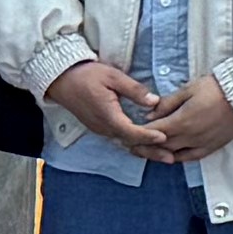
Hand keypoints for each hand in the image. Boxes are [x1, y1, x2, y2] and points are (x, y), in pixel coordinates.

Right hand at [44, 59, 161, 150]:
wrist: (61, 79)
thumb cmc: (86, 75)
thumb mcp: (112, 76)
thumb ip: (134, 90)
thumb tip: (154, 101)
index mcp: (107, 116)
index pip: (131, 132)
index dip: (148, 136)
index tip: (164, 137)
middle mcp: (103, 127)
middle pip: (130, 143)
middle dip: (151, 151)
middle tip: (171, 158)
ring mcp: (100, 129)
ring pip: (125, 143)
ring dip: (144, 150)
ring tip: (163, 155)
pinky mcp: (99, 127)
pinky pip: (119, 139)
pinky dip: (134, 144)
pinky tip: (146, 145)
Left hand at [139, 68, 232, 163]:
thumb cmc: (215, 88)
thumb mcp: (188, 89)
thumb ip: (167, 103)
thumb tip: (149, 115)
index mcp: (181, 121)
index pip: (153, 132)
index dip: (139, 134)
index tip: (129, 133)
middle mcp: (189, 137)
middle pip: (161, 146)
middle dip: (145, 146)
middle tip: (134, 145)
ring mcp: (201, 144)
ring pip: (174, 154)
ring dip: (159, 153)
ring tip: (149, 151)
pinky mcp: (212, 147)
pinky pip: (191, 157)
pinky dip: (179, 158)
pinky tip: (172, 156)